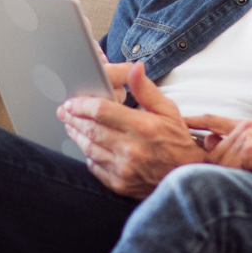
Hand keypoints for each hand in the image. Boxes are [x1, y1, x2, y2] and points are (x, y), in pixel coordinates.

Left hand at [59, 64, 203, 198]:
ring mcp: (124, 169)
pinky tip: (88, 146)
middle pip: (91, 129)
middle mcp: (131, 149)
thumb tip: (134, 68)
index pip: (102, 111)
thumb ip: (146, 90)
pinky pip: (95, 167)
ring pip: (89, 148)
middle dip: (73, 118)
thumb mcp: (168, 111)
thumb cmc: (178, 142)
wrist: (187, 176)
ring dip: (76, 135)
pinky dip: (89, 155)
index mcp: (143, 127)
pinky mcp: (120, 184)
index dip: (82, 104)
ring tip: (71, 125)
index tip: (73, 101)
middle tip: (64, 111)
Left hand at [188, 114, 251, 188]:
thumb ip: (230, 145)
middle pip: (212, 149)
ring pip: (219, 161)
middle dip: (212, 166)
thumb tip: (207, 140)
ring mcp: (249, 136)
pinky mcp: (251, 149)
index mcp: (246, 125)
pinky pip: (229, 168)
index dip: (192, 121)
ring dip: (227, 175)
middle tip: (227, 178)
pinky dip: (235, 178)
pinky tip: (251, 180)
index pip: (212, 120)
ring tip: (247, 181)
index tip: (176, 123)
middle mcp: (246, 126)